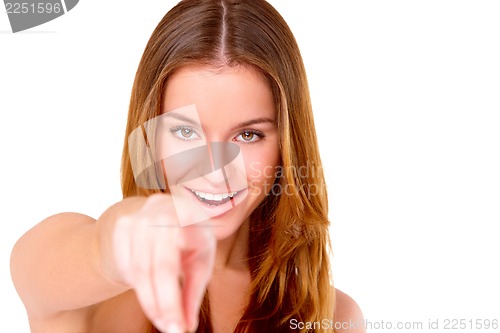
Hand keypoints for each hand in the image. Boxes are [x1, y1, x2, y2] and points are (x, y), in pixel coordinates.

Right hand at [110, 194, 215, 331]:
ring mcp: (136, 218)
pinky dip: (137, 285)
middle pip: (149, 270)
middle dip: (158, 305)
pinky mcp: (122, 226)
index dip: (170, 301)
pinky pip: (125, 265)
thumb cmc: (192, 240)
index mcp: (185, 217)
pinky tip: (151, 291)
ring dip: (148, 301)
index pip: (169, 267)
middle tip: (169, 328)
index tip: (177, 329)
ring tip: (163, 317)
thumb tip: (186, 327)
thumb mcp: (201, 260)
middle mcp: (157, 213)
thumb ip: (193, 293)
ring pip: (135, 270)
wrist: (170, 212)